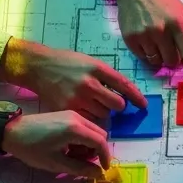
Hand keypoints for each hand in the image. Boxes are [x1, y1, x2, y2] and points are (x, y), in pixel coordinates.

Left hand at [3, 110, 112, 177]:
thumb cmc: (32, 148)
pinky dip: (81, 138)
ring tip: (71, 155)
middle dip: (96, 151)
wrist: (11, 131)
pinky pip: (83, 127)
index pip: (101, 142)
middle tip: (82, 163)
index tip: (102, 170)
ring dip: (88, 145)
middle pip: (99, 134)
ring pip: (91, 130)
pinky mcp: (66, 114)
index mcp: (76, 129)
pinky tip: (67, 146)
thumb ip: (80, 169)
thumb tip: (99, 174)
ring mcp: (71, 114)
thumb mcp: (56, 163)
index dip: (105, 157)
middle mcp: (77, 117)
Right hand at [6, 38, 146, 120]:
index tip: (143, 105)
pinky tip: (84, 110)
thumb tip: (124, 92)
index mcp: (96, 69)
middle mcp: (89, 84)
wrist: (39, 66)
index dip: (136, 96)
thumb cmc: (67, 63)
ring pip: (103, 115)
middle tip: (111, 102)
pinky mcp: (67, 109)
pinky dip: (90, 118)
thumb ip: (105, 76)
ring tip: (93, 104)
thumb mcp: (89, 62)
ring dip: (103, 112)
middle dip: (117, 105)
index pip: (123, 85)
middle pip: (117, 104)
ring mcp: (78, 98)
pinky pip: (88, 120)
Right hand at [114, 0, 182, 85]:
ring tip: (157, 38)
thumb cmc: (163, 0)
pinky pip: (144, 59)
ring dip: (160, 56)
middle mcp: (161, 30)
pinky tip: (146, 38)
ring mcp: (144, 35)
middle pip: (172, 61)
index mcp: (178, 23)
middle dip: (174, 58)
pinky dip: (148, 53)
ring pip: (158, 62)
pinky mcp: (130, 39)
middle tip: (169, 43)